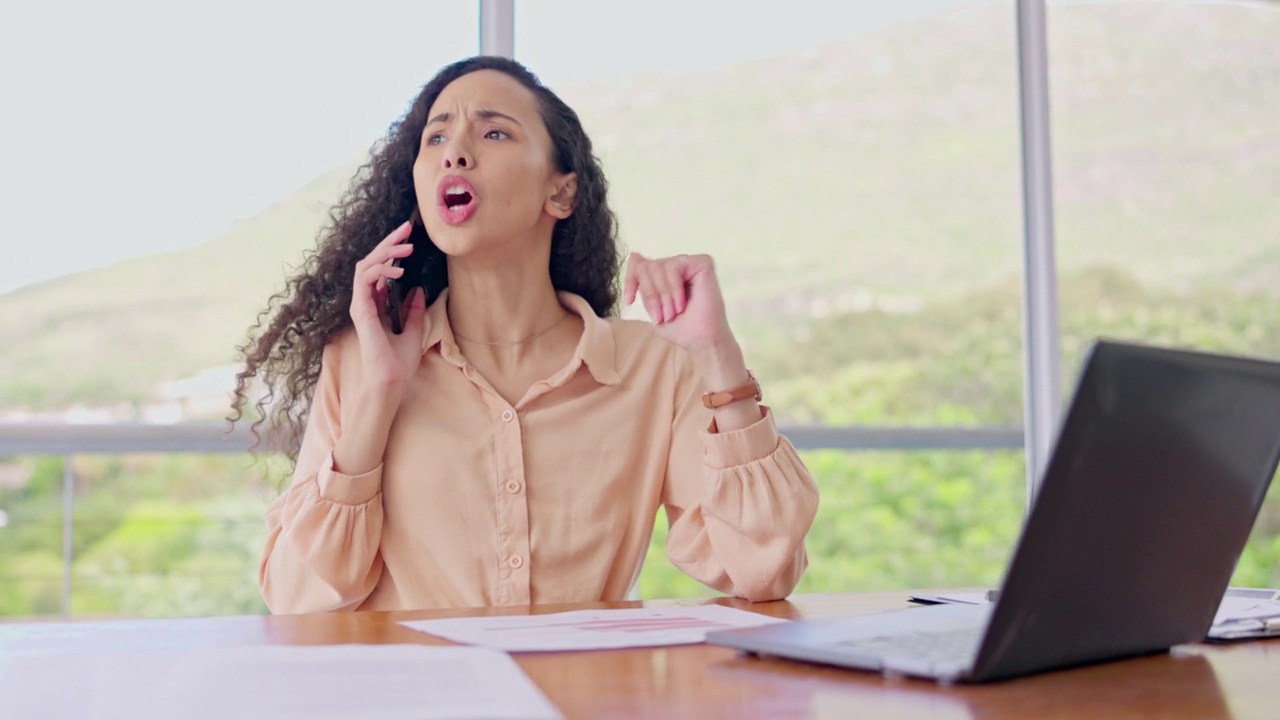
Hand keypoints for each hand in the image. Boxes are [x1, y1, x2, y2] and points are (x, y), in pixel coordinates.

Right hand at [348, 220, 428, 392]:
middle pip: (371, 262)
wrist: (391, 381)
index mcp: (376, 305)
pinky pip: (365, 279)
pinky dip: (380, 270)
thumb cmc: (399, 362)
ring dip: (385, 252)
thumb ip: (413, 310)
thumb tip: (417, 290)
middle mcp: (365, 302)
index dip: (393, 252)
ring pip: (365, 266)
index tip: (410, 238)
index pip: (380, 270)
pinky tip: (398, 268)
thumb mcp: (414, 329)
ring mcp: (360, 305)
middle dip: (389, 243)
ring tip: (406, 247)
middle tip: (407, 228)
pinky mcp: (360, 310)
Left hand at [623, 252, 732, 349]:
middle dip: (651, 295)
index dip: (630, 281)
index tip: (629, 302)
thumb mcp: (653, 308)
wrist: (703, 340)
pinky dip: (674, 288)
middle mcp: (675, 266)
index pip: (638, 264)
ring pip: (657, 267)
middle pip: (645, 267)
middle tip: (663, 316)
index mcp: (664, 276)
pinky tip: (682, 303)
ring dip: (663, 296)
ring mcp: (688, 263)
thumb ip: (644, 287)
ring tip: (674, 312)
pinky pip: (673, 267)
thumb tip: (635, 256)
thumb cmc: (682, 328)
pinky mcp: (701, 262)